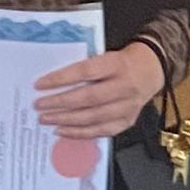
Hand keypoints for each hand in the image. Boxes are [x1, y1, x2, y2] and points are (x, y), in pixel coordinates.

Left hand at [32, 40, 167, 139]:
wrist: (151, 70)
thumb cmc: (120, 62)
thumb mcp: (105, 56)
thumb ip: (84, 68)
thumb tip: (52, 84)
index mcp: (117, 64)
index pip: (85, 72)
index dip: (61, 79)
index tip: (39, 85)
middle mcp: (125, 86)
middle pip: (88, 98)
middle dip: (60, 103)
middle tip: (39, 106)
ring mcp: (128, 106)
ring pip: (94, 117)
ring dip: (66, 120)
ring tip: (46, 119)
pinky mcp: (128, 121)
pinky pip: (102, 130)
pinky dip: (80, 133)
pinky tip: (63, 131)